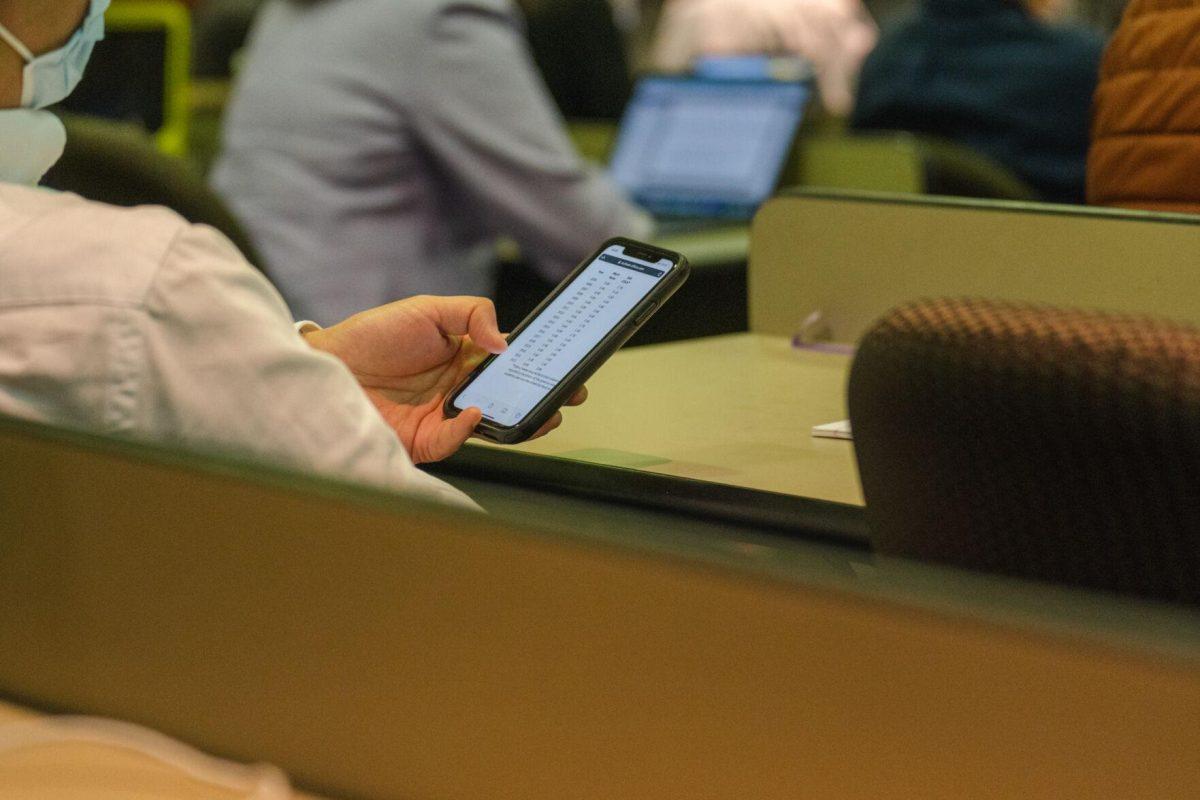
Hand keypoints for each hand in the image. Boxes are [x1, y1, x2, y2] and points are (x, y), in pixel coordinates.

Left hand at [303, 296, 585, 462]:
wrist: (327, 363)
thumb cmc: (372, 335)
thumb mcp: (427, 308)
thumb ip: (472, 314)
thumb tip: (505, 341)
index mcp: (466, 357)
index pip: (513, 363)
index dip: (540, 365)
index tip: (568, 363)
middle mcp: (460, 388)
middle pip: (511, 397)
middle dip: (545, 397)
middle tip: (571, 393)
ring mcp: (445, 415)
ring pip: (494, 424)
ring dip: (521, 419)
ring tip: (543, 411)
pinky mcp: (424, 438)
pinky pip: (456, 439)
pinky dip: (469, 428)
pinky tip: (477, 412)